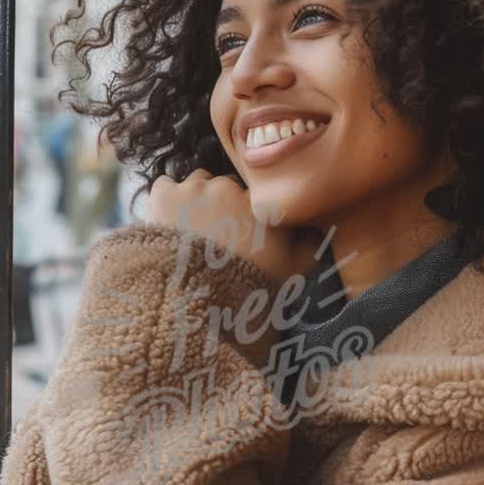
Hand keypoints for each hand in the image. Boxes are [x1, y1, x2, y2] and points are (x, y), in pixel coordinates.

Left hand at [145, 169, 320, 285]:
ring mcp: (195, 188)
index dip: (249, 213)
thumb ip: (311, 245)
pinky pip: (165, 185)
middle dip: (223, 203)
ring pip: (197, 183)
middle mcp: (231, 187)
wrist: (194, 301)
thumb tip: (318, 229)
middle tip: (217, 234)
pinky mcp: (164, 195)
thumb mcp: (293, 272)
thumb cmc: (247, 287)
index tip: (244, 231)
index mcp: (262, 202)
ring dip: (196, 199)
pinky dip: (168, 200)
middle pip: (226, 186)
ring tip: (192, 229)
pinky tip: (170, 222)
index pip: (256, 194)